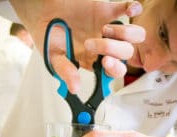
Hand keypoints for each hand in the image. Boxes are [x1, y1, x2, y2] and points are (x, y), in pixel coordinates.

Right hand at [9, 0, 143, 92]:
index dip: (115, 69)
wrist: (41, 10)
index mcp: (93, 60)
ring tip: (104, 29)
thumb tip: (74, 88)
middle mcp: (104, 46)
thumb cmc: (47, 34)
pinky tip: (130, 9)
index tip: (104, 63)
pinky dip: (133, 8)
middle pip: (126, 53)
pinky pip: (128, 8)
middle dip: (111, 49)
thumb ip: (65, 70)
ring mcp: (107, 28)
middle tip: (90, 43)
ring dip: (124, 34)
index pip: (114, 70)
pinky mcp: (106, 10)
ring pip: (134, 35)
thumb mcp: (53, 56)